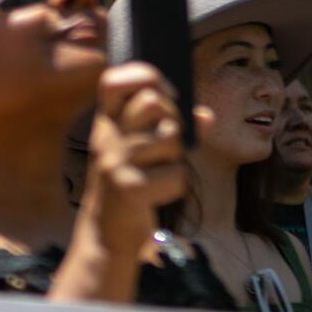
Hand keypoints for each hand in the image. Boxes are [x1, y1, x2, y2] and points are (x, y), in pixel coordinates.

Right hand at [81, 62, 200, 254]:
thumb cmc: (128, 186)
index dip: (144, 77)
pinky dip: (174, 187)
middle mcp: (106, 140)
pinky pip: (177, 174)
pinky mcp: (130, 189)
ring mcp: (115, 164)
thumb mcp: (139, 152)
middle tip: (165, 145)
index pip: (114, 81)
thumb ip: (167, 127)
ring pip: (171, 138)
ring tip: (156, 173)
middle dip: (172, 120)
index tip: (162, 94)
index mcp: (106, 125)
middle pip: (152, 102)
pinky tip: (156, 195)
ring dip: (176, 159)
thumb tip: (206, 116)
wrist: (105, 234)